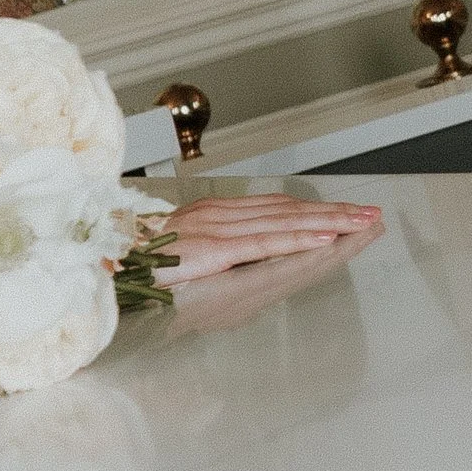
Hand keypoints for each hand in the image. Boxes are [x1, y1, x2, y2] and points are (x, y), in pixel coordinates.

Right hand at [147, 191, 382, 278]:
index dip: (312, 208)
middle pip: (287, 209)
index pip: (273, 208)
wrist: (101, 261)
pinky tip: (326, 238)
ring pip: (285, 221)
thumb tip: (232, 261)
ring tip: (361, 223)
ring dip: (328, 222)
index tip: (344, 211)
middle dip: (333, 211)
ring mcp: (216, 229)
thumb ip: (207, 252)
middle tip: (370, 213)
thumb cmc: (131, 262)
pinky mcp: (213, 249)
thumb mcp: (176, 252)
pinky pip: (265, 242)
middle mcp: (217, 214)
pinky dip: (299, 239)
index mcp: (210, 214)